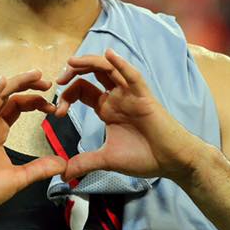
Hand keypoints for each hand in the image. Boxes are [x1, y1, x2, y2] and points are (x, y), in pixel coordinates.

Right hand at [0, 70, 66, 220]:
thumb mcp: (18, 178)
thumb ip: (39, 169)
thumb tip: (62, 164)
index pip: (18, 107)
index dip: (36, 101)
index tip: (53, 104)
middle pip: (10, 96)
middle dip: (29, 85)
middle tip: (47, 81)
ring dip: (16, 82)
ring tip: (34, 74)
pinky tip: (2, 82)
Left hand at [55, 49, 203, 181]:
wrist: (170, 161)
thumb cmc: (144, 157)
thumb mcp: (107, 160)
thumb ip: (85, 163)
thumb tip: (62, 174)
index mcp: (107, 108)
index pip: (82, 91)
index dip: (67, 96)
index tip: (58, 113)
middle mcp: (117, 97)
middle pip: (92, 73)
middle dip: (73, 73)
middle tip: (58, 80)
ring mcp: (130, 94)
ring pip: (109, 68)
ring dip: (90, 62)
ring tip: (72, 62)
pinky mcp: (144, 96)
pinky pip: (132, 76)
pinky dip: (121, 64)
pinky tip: (109, 55)